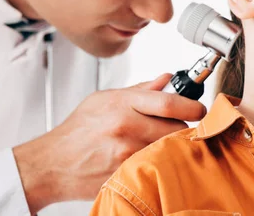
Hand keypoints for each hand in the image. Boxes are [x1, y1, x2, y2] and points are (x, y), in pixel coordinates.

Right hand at [13, 73, 205, 213]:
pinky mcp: (126, 175)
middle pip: (176, 128)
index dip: (191, 105)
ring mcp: (126, 154)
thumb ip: (140, 90)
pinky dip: (159, 163)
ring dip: (174, 146)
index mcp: (122, 105)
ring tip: (165, 142)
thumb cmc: (78, 131)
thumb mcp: (104, 99)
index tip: (200, 108)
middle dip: (185, 128)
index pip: (168, 102)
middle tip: (185, 127)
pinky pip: (155, 167)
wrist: (53, 164)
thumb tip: (166, 79)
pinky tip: (152, 159)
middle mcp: (125, 128)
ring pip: (169, 149)